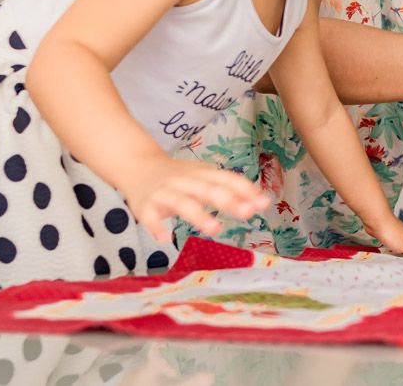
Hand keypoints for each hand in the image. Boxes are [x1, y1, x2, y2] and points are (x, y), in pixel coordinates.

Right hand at [119, 156, 269, 242]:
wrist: (138, 165)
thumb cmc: (181, 177)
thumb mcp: (206, 178)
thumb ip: (231, 190)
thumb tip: (262, 203)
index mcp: (203, 173)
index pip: (227, 179)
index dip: (245, 190)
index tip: (263, 203)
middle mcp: (185, 180)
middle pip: (208, 189)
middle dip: (228, 200)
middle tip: (247, 213)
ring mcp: (164, 192)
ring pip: (182, 202)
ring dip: (199, 215)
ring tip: (215, 229)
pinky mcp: (145, 205)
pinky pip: (149, 216)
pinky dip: (155, 226)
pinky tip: (164, 238)